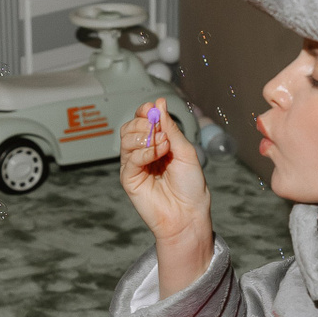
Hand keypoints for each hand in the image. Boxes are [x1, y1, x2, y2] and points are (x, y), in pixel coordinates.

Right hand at [121, 99, 210, 239]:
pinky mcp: (129, 179)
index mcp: (157, 144)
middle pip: (130, 127)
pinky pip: (130, 158)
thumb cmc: (191, 186)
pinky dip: (145, 151)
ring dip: (145, 136)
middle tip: (158, 129)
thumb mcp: (185, 150)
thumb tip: (159, 102)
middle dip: (143, 122)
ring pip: (126, 139)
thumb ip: (170, 128)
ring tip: (164, 145)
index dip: (144, 112)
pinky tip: (159, 154)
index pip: (142, 121)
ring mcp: (135, 166)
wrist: (188, 213)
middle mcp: (143, 154)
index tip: (152, 108)